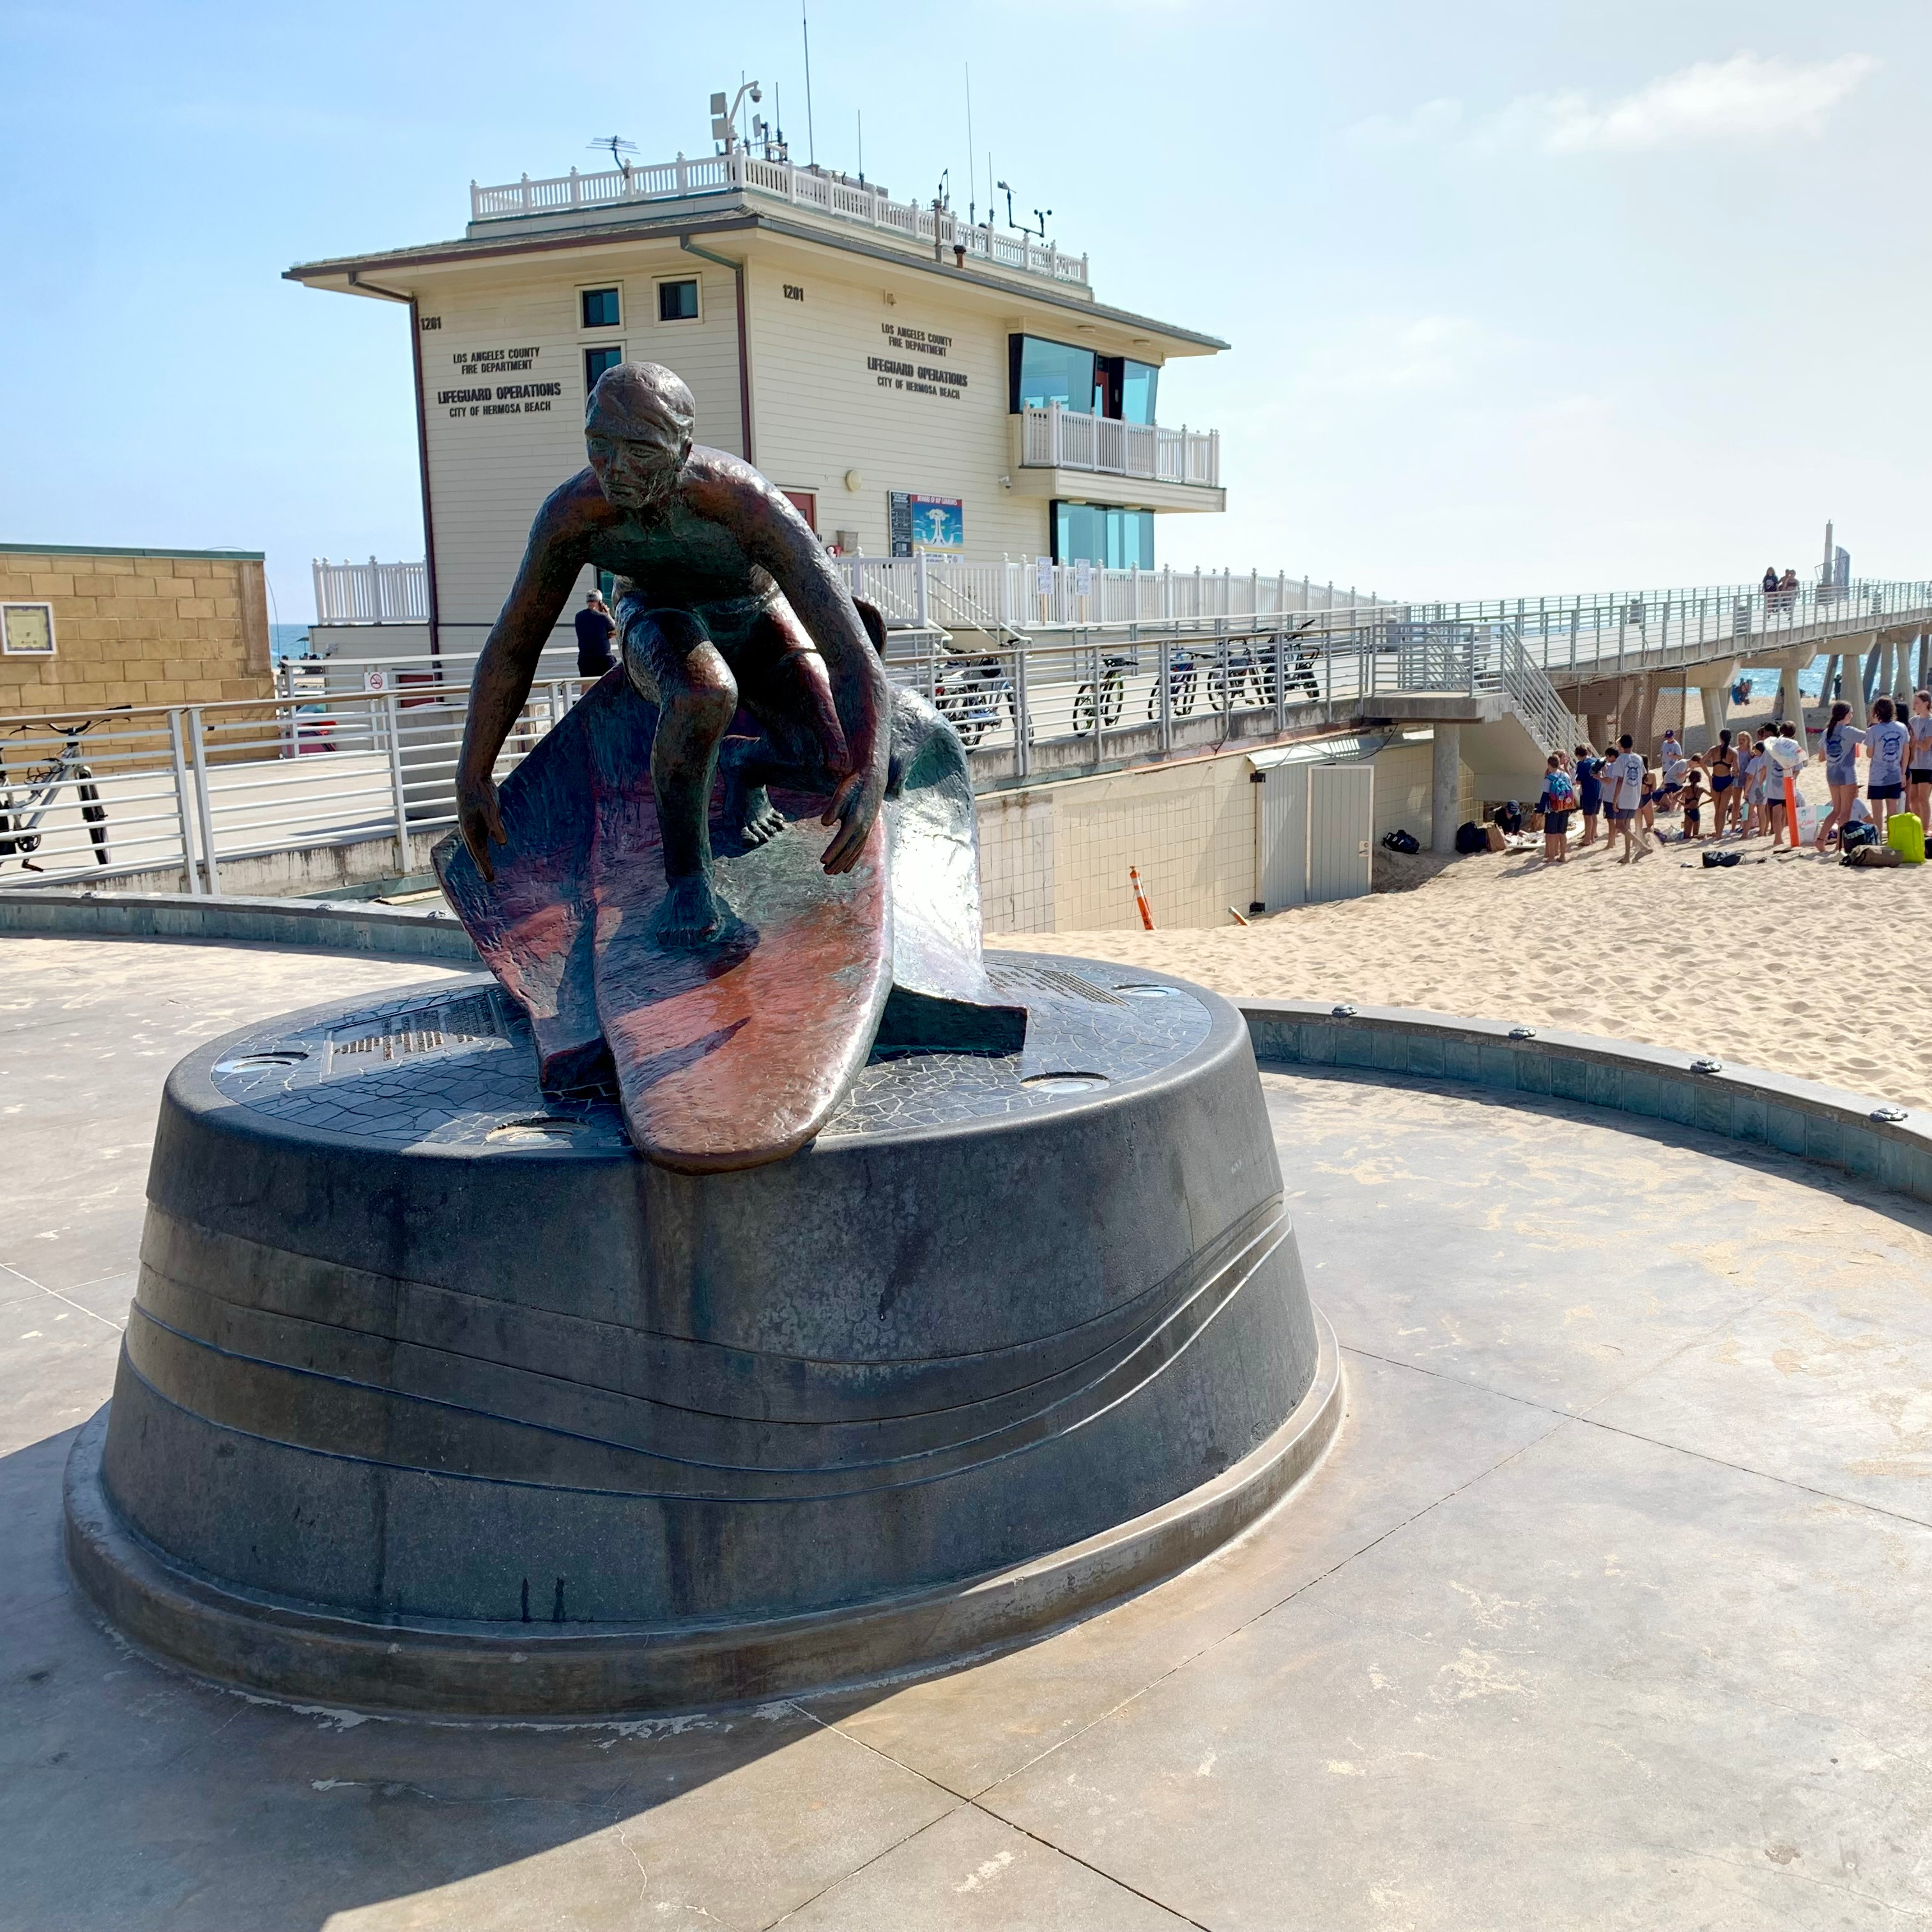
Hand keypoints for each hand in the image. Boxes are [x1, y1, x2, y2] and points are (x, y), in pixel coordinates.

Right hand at [457, 769, 506, 881]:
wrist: (471, 778)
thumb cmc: (480, 793)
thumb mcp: (490, 809)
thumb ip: (495, 826)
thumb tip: (502, 843)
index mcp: (470, 831)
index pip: (478, 854)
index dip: (484, 867)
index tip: (490, 879)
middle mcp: (469, 831)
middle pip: (475, 853)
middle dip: (481, 865)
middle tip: (488, 879)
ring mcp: (473, 825)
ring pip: (477, 845)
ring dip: (482, 857)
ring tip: (486, 867)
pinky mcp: (478, 819)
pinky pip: (481, 837)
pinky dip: (485, 845)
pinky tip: (491, 846)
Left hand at [819, 753, 884, 874]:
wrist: (873, 777)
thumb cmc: (854, 784)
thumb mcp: (842, 793)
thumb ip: (833, 809)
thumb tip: (825, 823)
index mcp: (855, 819)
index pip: (842, 840)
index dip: (832, 852)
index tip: (822, 861)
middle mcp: (863, 828)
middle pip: (849, 850)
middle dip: (837, 862)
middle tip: (826, 872)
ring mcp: (866, 829)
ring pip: (855, 851)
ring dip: (844, 863)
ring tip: (834, 873)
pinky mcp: (867, 828)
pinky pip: (860, 847)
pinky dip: (854, 858)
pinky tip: (848, 867)